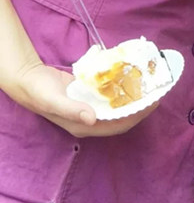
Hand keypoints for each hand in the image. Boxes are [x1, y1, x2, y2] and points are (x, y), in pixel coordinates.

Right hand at [15, 61, 158, 136]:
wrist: (28, 79)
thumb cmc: (39, 92)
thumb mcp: (54, 101)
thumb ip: (72, 110)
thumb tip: (93, 118)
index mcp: (84, 126)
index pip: (118, 126)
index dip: (137, 116)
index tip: (152, 104)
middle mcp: (91, 118)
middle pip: (122, 116)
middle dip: (140, 106)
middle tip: (157, 92)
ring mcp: (91, 107)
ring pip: (118, 105)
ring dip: (133, 97)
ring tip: (149, 84)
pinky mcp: (90, 95)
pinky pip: (110, 94)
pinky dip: (121, 87)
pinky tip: (131, 76)